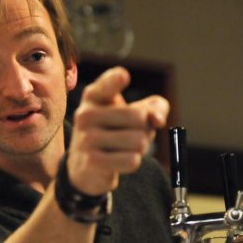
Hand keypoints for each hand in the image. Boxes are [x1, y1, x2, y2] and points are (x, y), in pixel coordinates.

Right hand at [66, 66, 169, 195]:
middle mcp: (86, 114)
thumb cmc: (115, 132)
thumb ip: (155, 107)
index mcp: (94, 96)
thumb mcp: (135, 113)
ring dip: (140, 149)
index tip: (123, 77)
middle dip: (146, 131)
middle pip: (140, 118)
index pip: (109, 82)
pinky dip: (133, 163)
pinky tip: (119, 161)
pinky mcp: (91, 161)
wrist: (86, 166)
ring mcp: (86, 138)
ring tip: (124, 149)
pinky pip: (132, 160)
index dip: (118, 79)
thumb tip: (157, 120)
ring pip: (139, 141)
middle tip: (132, 135)